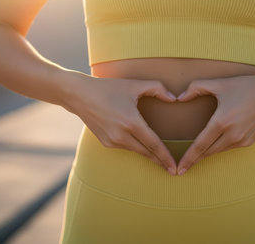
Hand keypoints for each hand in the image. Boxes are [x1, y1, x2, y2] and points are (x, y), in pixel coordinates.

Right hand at [61, 72, 177, 174]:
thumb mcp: (134, 85)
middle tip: (173, 170)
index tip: (175, 168)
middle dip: (160, 162)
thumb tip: (174, 99)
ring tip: (161, 160)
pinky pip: (125, 147)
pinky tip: (143, 148)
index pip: (154, 144)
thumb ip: (157, 88)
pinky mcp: (105, 142)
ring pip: (136, 151)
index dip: (166, 157)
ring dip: (148, 155)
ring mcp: (112, 141)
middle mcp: (121, 135)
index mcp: (131, 122)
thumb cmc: (108, 88)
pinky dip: (135, 148)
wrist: (79, 95)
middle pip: (146, 153)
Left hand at [175, 71, 254, 174]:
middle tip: (181, 167)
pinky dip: (219, 147)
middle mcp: (232, 135)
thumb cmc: (247, 86)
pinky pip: (229, 147)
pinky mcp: (249, 141)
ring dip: (206, 154)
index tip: (179, 169)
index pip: (200, 145)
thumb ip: (196, 88)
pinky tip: (212, 146)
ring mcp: (242, 140)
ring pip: (218, 151)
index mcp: (222, 122)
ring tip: (194, 157)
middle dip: (194, 160)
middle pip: (208, 152)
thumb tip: (179, 98)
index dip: (188, 158)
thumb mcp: (220, 84)